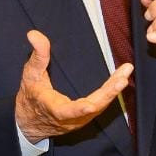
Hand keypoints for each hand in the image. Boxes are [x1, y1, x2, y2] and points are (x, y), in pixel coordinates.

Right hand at [14, 29, 132, 140]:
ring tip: (125, 72)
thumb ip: (37, 55)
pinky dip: (110, 93)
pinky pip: (101, 106)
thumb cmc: (30, 96)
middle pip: (93, 107)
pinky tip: (119, 80)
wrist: (31, 121)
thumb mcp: (30, 75)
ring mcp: (79, 120)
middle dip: (109, 92)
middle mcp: (70, 118)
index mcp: (54, 109)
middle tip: (122, 76)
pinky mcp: (86, 118)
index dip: (79, 109)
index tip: (91, 106)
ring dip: (113, 91)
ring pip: (100, 107)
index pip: (67, 111)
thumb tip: (34, 34)